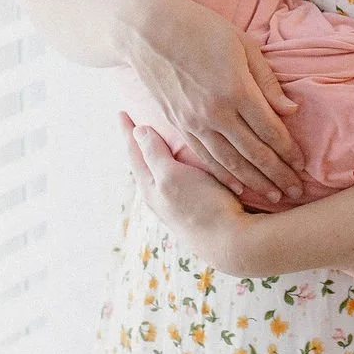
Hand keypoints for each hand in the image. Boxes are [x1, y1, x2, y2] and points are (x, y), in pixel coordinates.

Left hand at [122, 115, 256, 272]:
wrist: (233, 242)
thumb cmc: (201, 206)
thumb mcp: (172, 176)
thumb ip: (154, 154)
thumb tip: (138, 131)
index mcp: (150, 186)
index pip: (134, 151)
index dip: (127, 130)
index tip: (121, 112)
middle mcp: (161, 196)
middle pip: (145, 162)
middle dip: (141, 141)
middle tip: (137, 121)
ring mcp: (179, 203)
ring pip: (163, 171)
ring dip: (159, 153)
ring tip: (159, 137)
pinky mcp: (198, 206)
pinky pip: (181, 178)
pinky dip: (178, 164)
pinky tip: (187, 162)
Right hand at [124, 0, 306, 200]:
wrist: (148, 31)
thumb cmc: (201, 29)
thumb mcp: (242, 45)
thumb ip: (267, 81)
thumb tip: (290, 110)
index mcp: (237, 90)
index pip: (271, 130)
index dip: (289, 150)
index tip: (302, 164)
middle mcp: (216, 113)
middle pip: (254, 153)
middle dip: (278, 174)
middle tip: (296, 191)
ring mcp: (195, 122)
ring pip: (230, 163)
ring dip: (255, 182)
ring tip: (274, 196)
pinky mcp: (179, 125)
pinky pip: (205, 158)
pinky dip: (223, 176)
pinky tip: (237, 187)